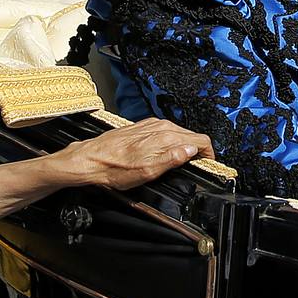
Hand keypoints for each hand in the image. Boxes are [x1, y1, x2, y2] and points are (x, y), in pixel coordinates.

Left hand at [55, 118, 214, 190]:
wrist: (89, 160)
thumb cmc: (114, 169)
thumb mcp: (147, 172)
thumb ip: (173, 159)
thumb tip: (192, 150)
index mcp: (166, 137)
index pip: (201, 140)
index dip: (208, 154)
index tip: (207, 164)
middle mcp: (161, 127)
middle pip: (192, 136)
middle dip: (197, 150)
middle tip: (194, 166)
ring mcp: (151, 125)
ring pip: (179, 134)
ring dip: (184, 146)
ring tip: (178, 162)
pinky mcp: (143, 127)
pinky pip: (166, 132)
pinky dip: (171, 142)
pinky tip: (162, 154)